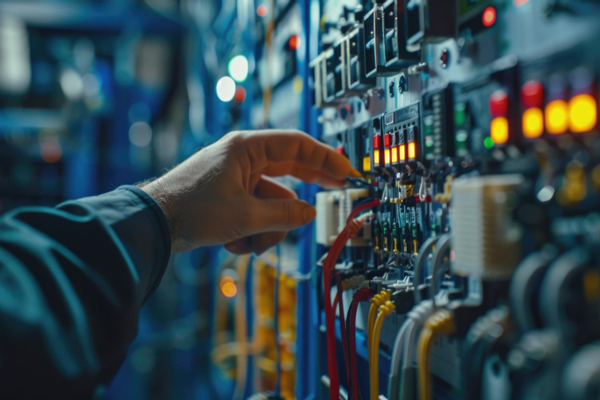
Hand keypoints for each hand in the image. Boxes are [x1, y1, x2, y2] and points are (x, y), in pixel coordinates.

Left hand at [142, 130, 359, 253]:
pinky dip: (250, 233)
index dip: (326, 158)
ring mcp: (236, 179)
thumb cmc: (191, 209)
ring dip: (266, 230)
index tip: (346, 171)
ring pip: (271, 204)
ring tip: (249, 243)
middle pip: (289, 171)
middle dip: (306, 191)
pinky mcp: (229, 198)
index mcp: (247, 149)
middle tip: (337, 191)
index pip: (297, 145)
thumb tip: (310, 214)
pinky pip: (254, 214)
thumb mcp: (245, 216)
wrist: (152, 224)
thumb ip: (285, 215)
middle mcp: (243, 159)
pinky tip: (232, 244)